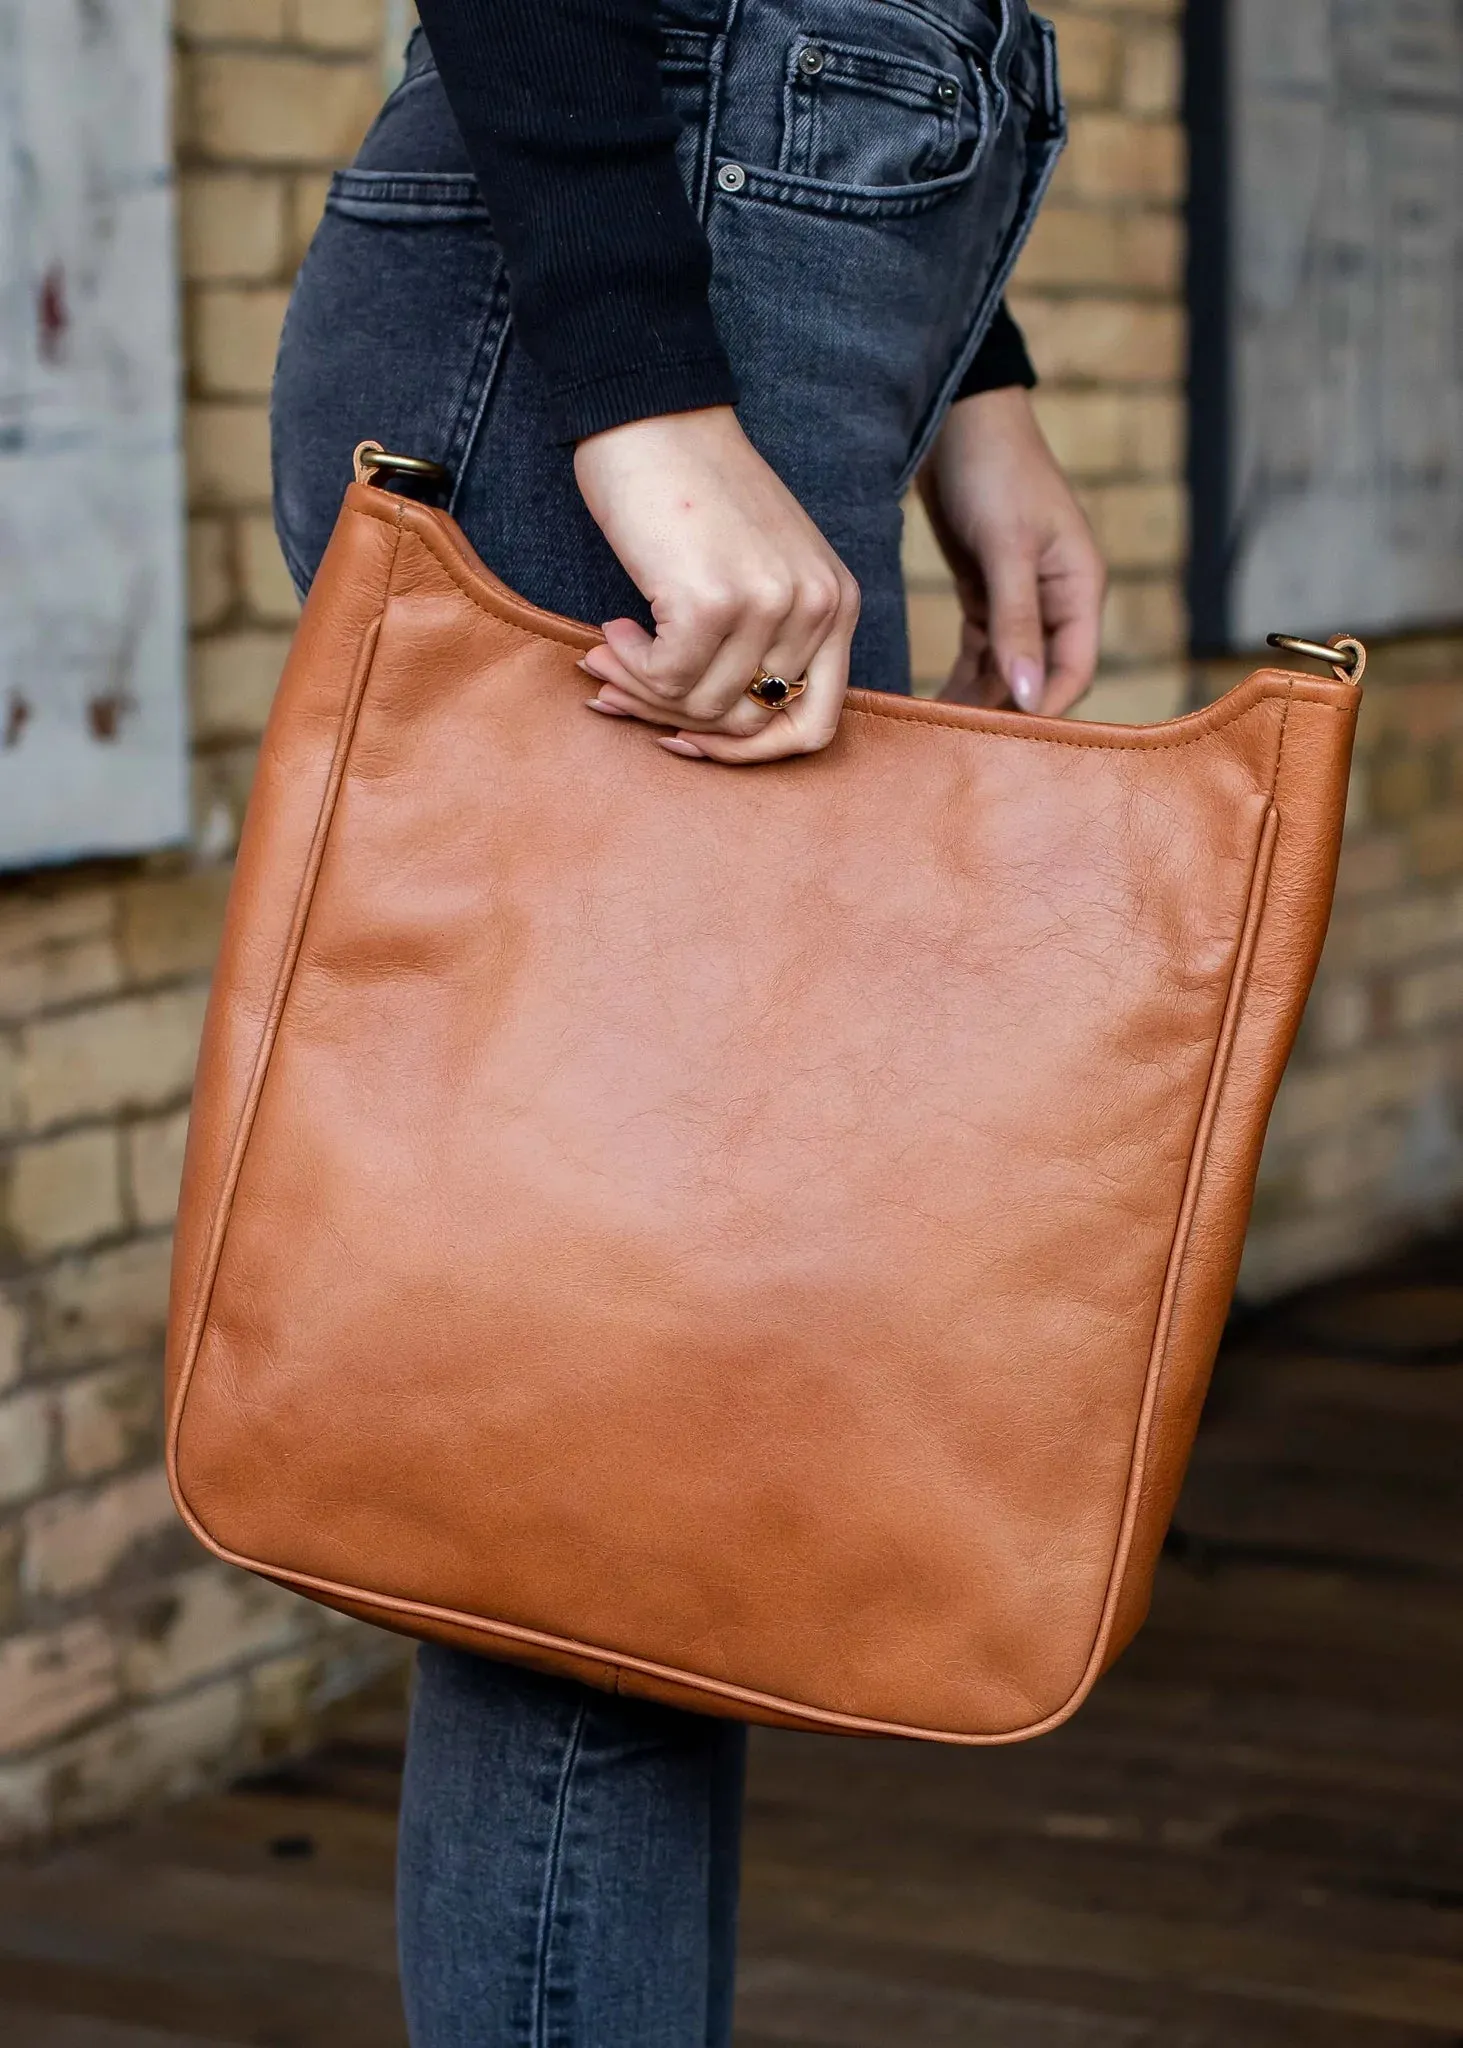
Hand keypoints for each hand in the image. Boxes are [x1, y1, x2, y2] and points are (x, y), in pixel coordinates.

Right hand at [573, 406, 859, 763]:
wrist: (653, 414)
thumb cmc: (696, 491)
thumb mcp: (764, 568)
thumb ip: (768, 642)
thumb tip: (716, 735)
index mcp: (839, 604)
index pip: (815, 727)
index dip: (750, 752)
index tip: (692, 737)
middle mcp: (817, 608)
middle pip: (749, 724)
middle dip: (678, 721)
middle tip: (624, 689)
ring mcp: (769, 606)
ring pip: (703, 708)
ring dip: (643, 690)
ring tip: (610, 653)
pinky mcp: (713, 602)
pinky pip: (668, 681)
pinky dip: (630, 665)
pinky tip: (614, 627)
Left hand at [919, 386, 1104, 715]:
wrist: (957, 418)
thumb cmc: (993, 469)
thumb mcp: (1008, 546)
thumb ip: (1017, 621)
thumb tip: (1029, 695)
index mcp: (1080, 588)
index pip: (1075, 670)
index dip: (1043, 708)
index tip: (1001, 741)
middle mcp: (1058, 600)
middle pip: (1040, 677)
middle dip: (1006, 710)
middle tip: (960, 744)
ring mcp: (1023, 600)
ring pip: (1007, 669)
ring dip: (978, 699)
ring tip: (940, 734)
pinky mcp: (988, 595)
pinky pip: (981, 651)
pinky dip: (962, 677)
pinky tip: (934, 703)